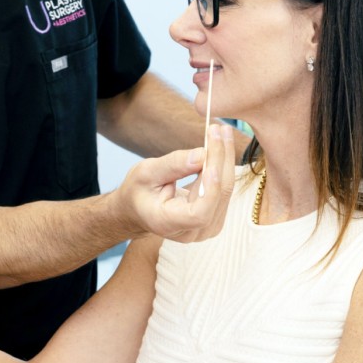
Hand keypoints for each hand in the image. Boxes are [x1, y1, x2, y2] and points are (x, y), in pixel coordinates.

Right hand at [117, 123, 234, 241]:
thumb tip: (202, 155)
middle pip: (216, 197)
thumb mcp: (146, 173)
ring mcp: (204, 229)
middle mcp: (190, 233)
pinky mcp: (213, 219)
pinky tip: (221, 146)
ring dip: (225, 160)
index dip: (210, 188)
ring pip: (225, 192)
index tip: (209, 156)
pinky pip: (224, 191)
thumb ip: (173, 165)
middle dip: (220, 159)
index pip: (199, 213)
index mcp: (168, 223)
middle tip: (218, 129)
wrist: (138, 208)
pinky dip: (223, 167)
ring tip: (221, 132)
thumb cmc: (138, 191)